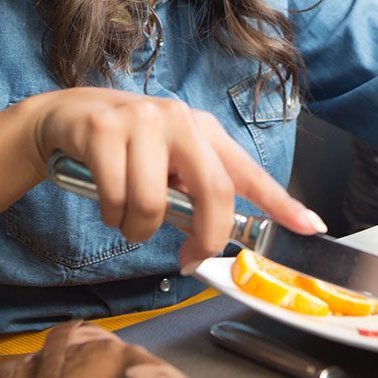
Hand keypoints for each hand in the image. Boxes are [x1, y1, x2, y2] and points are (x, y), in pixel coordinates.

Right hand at [21, 88, 323, 266]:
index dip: (281, 202)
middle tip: (190, 259)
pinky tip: (106, 201)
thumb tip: (214, 238)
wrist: (66, 118)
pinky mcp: (104, 130)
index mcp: (204, 131)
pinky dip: (111, 216)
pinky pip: (116, 198)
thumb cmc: (126, 149)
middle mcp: (180, 119)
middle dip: (206, 238)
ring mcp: (142, 120)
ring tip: (127, 217)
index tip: (311, 225)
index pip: (249, 172)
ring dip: (138, 230)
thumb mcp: (168, 163)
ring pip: (153, 204)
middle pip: (214, 191)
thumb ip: (194, 192)